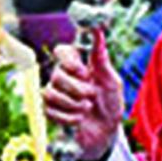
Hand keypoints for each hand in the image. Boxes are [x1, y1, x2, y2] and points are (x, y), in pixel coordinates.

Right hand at [43, 27, 123, 160]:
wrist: (107, 132)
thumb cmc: (111, 103)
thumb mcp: (111, 80)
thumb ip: (101, 57)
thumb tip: (97, 28)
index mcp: (78, 65)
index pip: (61, 51)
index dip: (68, 60)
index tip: (83, 71)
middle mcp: (63, 77)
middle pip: (56, 74)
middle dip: (77, 89)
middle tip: (92, 96)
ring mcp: (54, 94)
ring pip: (51, 93)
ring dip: (74, 104)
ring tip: (87, 109)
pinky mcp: (50, 112)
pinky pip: (50, 110)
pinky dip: (69, 117)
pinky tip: (80, 119)